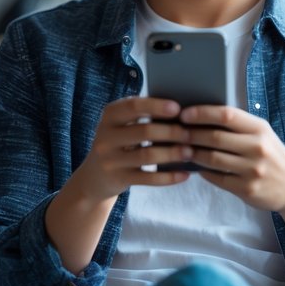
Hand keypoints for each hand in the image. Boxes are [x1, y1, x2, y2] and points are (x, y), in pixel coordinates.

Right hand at [68, 97, 197, 202]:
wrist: (94, 177)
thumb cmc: (118, 142)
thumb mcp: (121, 125)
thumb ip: (142, 114)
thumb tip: (180, 109)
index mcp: (109, 116)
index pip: (133, 106)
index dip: (156, 106)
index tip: (178, 108)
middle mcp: (106, 136)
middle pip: (144, 131)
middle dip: (171, 132)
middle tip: (190, 134)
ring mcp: (110, 160)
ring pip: (147, 155)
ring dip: (172, 154)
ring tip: (190, 152)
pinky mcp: (118, 179)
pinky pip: (148, 178)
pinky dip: (169, 177)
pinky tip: (184, 174)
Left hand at [181, 105, 284, 213]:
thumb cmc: (271, 156)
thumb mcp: (263, 135)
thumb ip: (239, 126)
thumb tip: (202, 117)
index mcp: (260, 129)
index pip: (227, 115)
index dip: (202, 113)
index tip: (184, 114)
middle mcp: (258, 148)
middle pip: (215, 137)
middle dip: (191, 134)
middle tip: (176, 133)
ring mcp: (253, 170)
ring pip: (212, 159)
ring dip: (193, 154)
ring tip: (182, 150)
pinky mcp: (247, 189)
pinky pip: (217, 178)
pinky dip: (203, 172)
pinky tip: (196, 168)